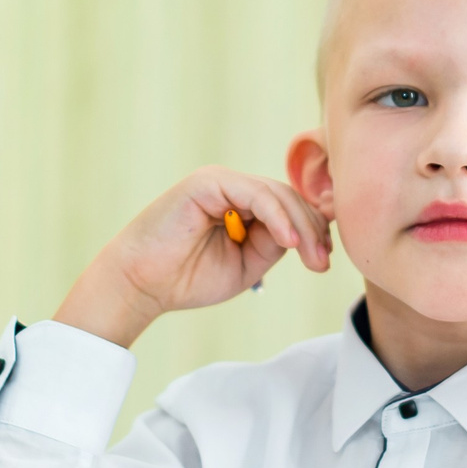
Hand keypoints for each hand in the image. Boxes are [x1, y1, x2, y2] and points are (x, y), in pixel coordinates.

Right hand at [53, 168, 332, 348]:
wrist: (142, 285)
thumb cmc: (187, 278)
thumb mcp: (247, 264)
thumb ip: (276, 243)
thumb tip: (312, 229)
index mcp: (242, 206)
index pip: (289, 208)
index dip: (312, 229)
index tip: (324, 260)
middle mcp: (233, 189)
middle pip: (289, 198)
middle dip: (312, 230)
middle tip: (322, 263)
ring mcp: (220, 182)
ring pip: (277, 194)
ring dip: (300, 226)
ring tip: (311, 256)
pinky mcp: (208, 182)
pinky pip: (255, 194)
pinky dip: (277, 217)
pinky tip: (289, 241)